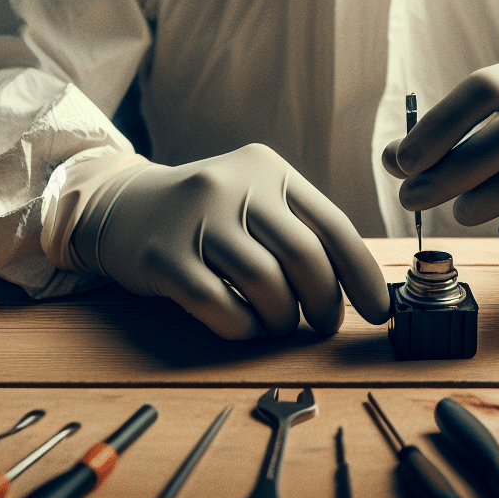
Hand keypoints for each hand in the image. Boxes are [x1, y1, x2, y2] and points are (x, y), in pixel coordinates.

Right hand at [72, 144, 392, 339]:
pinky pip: (220, 306)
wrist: (120, 205)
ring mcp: (196, 220)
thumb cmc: (205, 214)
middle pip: (304, 257)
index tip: (378, 311)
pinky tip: (243, 325)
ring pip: (265, 285)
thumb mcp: (254, 198)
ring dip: (281, 319)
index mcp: (268, 170)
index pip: (333, 226)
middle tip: (322, 324)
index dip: (362, 275)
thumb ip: (299, 229)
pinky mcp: (163, 257)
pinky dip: (241, 327)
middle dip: (324, 302)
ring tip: (277, 323)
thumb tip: (356, 288)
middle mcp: (234, 186)